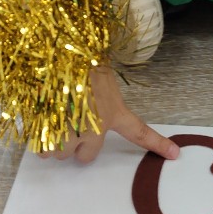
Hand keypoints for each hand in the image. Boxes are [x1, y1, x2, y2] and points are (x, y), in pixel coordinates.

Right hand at [40, 63, 179, 164]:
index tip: (174, 154)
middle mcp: (94, 130)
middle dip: (76, 143)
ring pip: (60, 152)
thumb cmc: (73, 60)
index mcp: (112, 112)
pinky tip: (39, 114)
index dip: (157, 144)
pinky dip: (38, 135)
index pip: (139, 132)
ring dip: (55, 138)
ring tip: (51, 111)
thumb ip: (102, 95)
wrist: (49, 57)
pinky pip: (41, 147)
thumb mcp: (98, 73)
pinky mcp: (47, 136)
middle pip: (85, 156)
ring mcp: (70, 135)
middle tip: (67, 119)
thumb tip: (101, 97)